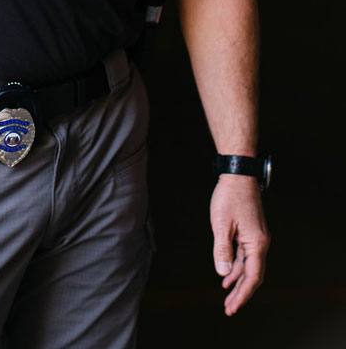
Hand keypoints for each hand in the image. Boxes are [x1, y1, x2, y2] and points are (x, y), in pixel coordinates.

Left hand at [210, 174, 269, 314]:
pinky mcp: (250, 231)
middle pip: (253, 275)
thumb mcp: (221, 224)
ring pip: (248, 266)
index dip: (242, 294)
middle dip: (241, 292)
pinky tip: (227, 273)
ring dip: (238, 280)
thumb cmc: (229, 197)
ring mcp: (256, 237)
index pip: (252, 277)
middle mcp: (260, 242)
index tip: (232, 307)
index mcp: (256, 243)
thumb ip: (221, 249)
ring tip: (226, 294)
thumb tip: (222, 273)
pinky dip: (237, 266)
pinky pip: (245, 255)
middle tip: (229, 308)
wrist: (238, 174)